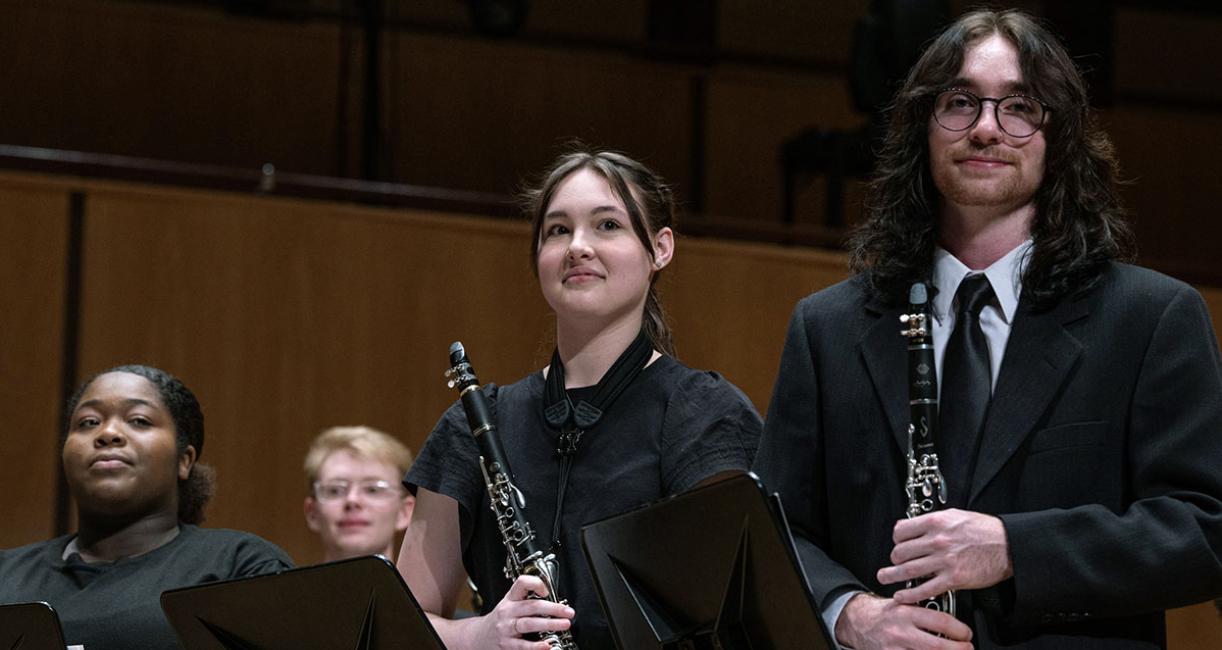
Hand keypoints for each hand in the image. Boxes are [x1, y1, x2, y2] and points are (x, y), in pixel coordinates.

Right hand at [463, 575, 574, 649]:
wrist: (478, 637)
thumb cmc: (500, 619)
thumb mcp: (510, 604)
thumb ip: (527, 601)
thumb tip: (555, 602)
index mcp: (510, 599)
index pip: (521, 584)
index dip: (535, 584)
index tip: (547, 590)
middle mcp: (507, 611)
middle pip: (531, 606)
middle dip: (553, 609)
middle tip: (568, 612)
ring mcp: (506, 628)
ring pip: (529, 624)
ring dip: (549, 624)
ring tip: (563, 625)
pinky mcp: (506, 644)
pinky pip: (522, 645)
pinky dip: (536, 646)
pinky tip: (547, 645)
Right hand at [836, 593, 971, 649]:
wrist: (858, 622)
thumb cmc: (884, 614)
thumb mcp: (903, 604)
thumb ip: (924, 611)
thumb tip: (953, 622)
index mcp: (906, 612)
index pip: (941, 621)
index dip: (960, 630)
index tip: (966, 634)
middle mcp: (900, 631)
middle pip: (938, 646)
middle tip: (967, 648)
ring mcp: (894, 648)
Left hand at [877, 509, 1012, 603]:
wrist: (1008, 545)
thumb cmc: (985, 530)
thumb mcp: (955, 515)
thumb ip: (933, 521)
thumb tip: (913, 526)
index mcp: (936, 522)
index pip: (901, 531)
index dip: (896, 539)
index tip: (898, 544)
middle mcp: (937, 540)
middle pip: (901, 552)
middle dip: (894, 559)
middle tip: (894, 563)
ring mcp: (944, 561)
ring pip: (908, 570)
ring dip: (892, 576)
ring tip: (884, 578)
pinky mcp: (953, 579)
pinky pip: (925, 589)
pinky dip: (910, 594)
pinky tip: (902, 596)